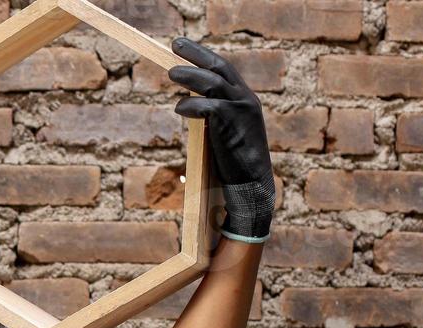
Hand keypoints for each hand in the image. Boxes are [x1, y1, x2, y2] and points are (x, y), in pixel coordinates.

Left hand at [168, 37, 275, 242]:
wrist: (251, 187)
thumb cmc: (233, 165)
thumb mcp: (222, 134)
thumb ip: (211, 118)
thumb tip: (187, 107)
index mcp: (244, 100)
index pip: (224, 70)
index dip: (204, 57)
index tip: (184, 49)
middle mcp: (246, 100)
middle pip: (220, 68)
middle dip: (197, 54)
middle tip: (175, 44)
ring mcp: (242, 111)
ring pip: (214, 82)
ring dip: (190, 75)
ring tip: (171, 72)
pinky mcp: (234, 125)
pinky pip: (210, 107)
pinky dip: (192, 105)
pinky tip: (179, 108)